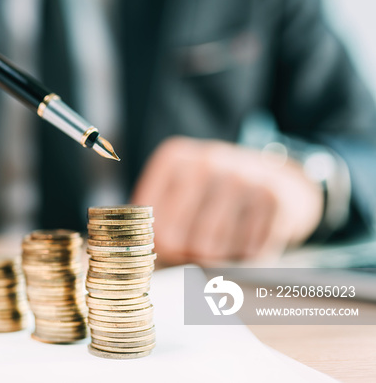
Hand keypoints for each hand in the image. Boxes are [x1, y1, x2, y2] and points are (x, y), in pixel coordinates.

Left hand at [131, 137, 323, 264]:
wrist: (278, 176)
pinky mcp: (274, 197)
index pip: (154, 226)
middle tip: (197, 253)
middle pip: (181, 241)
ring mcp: (242, 177)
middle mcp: (206, 161)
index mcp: (173, 158)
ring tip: (225, 244)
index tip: (172, 250)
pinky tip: (249, 239)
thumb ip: (156, 216)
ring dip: (218, 259)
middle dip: (188, 257)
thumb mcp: (181, 189)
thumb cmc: (215, 193)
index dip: (163, 249)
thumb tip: (138, 257)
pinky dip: (248, 256)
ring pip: (214, 249)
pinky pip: (250, 251)